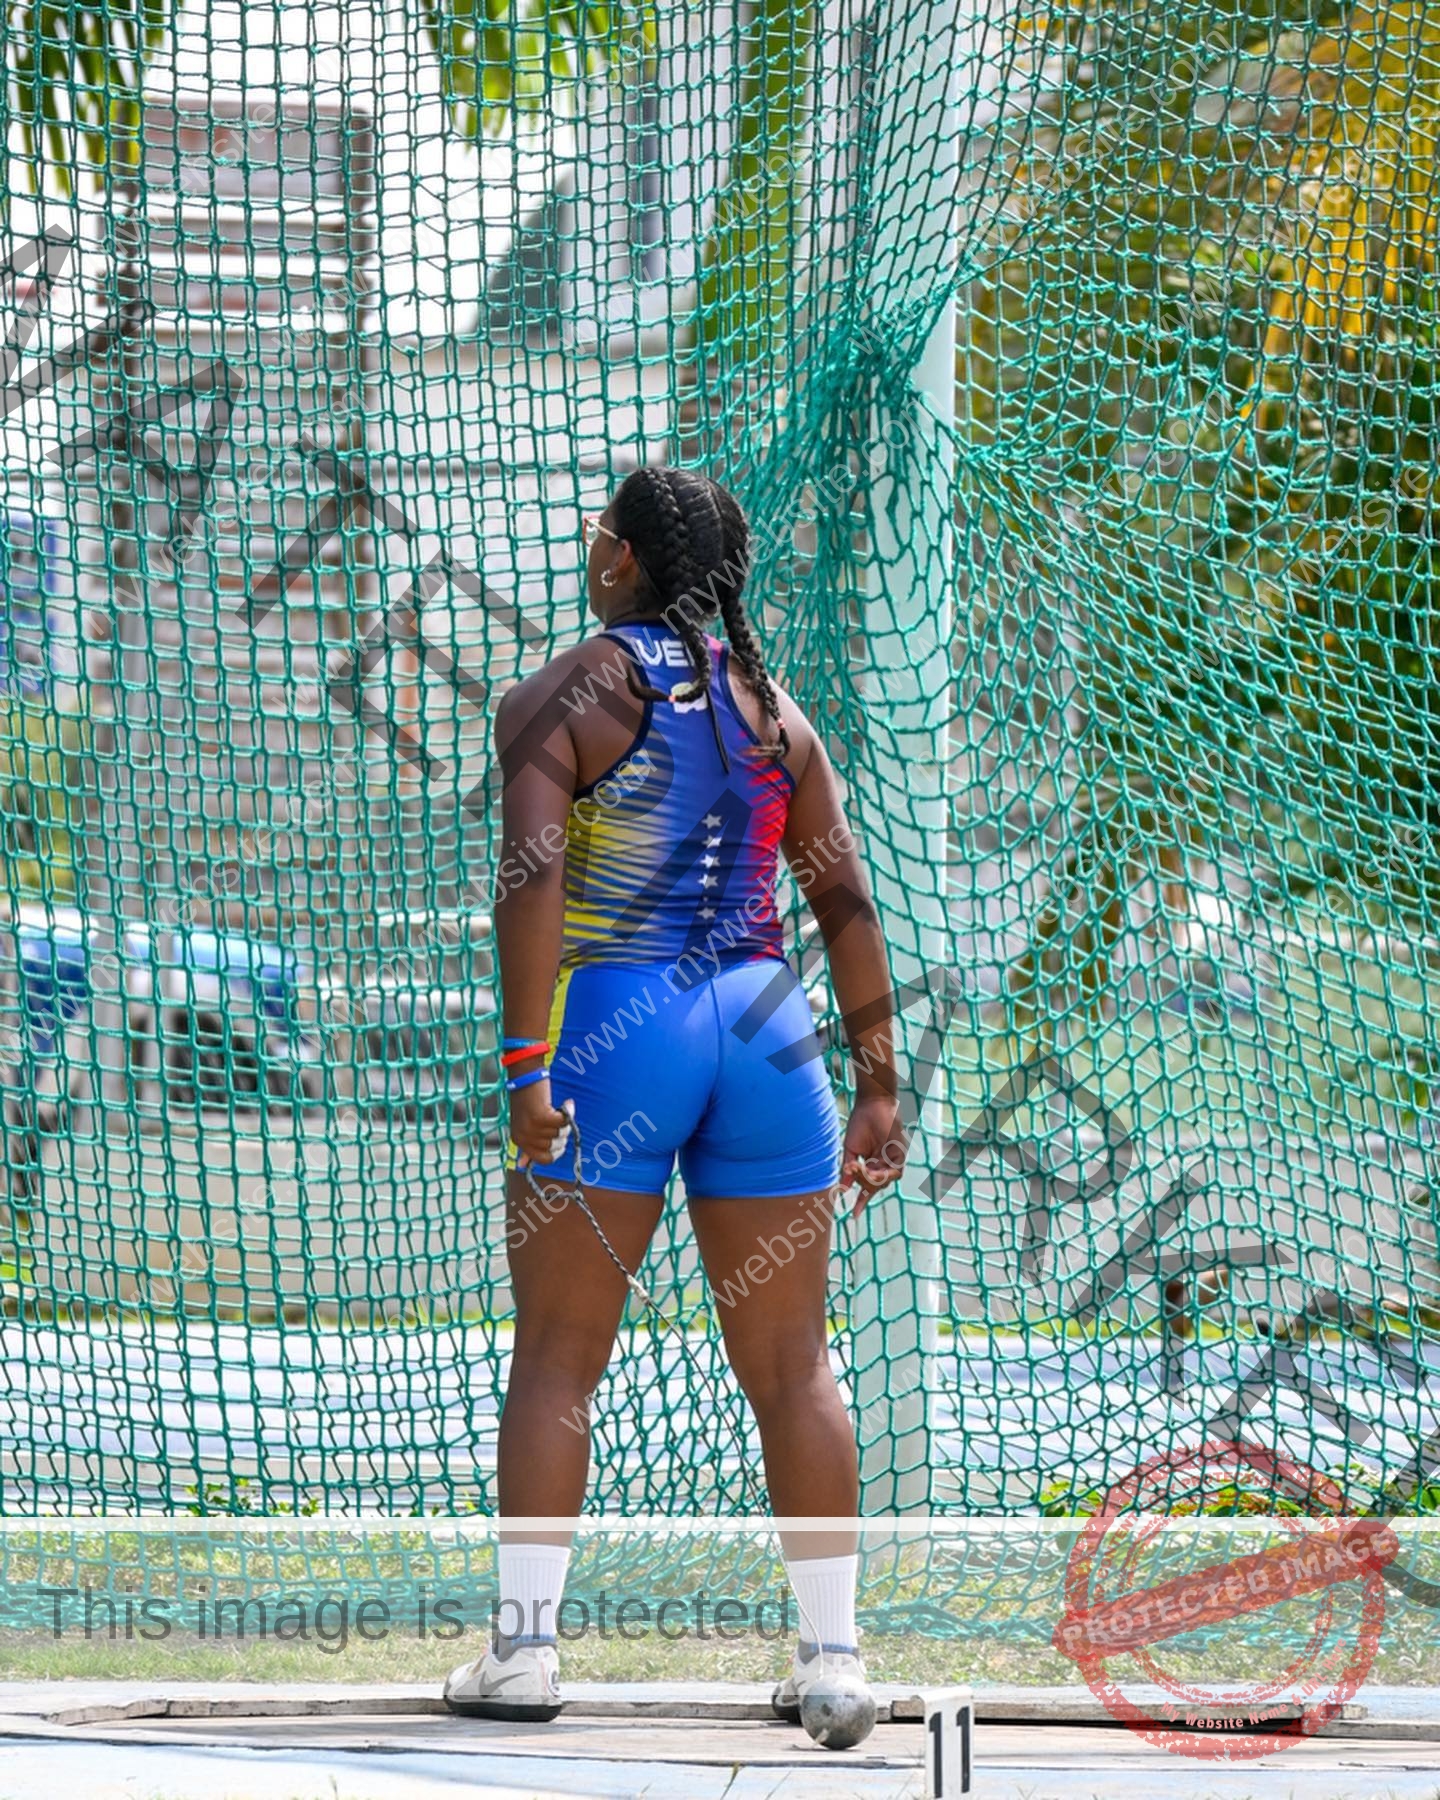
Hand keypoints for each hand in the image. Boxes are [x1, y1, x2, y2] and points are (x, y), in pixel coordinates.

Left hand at [510, 1081, 574, 1169]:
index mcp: (519, 1140)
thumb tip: (522, 1166)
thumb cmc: (527, 1100)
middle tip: (558, 1119)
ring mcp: (531, 1127)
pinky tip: (567, 1103)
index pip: (544, 1160)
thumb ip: (526, 1146)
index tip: (561, 1140)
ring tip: (559, 1108)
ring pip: (560, 1134)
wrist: (525, 1076)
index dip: (556, 1151)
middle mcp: (524, 1137)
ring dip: (565, 1122)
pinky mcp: (541, 1116)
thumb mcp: (524, 1126)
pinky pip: (564, 1122)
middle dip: (562, 1135)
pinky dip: (569, 1112)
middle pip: (554, 1147)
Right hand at [839, 1092, 905, 1216]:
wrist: (871, 1105)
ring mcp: (893, 1161)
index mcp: (873, 1165)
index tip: (853, 1216)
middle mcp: (884, 1165)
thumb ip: (849, 1171)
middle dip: (860, 1182)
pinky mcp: (901, 1155)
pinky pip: (893, 1174)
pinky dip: (879, 1174)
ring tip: (858, 1166)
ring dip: (869, 1179)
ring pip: (883, 1183)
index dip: (861, 1202)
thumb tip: (842, 1189)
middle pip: (874, 1187)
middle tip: (850, 1167)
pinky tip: (869, 1167)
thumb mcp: (851, 1151)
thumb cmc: (860, 1124)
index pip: (867, 1188)